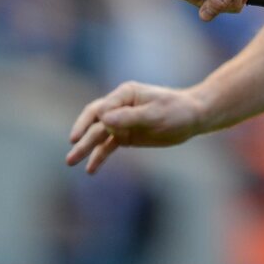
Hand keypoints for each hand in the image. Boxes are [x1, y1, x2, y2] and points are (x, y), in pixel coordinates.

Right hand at [66, 81, 206, 173]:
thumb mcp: (156, 113)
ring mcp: (121, 122)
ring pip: (98, 135)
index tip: (111, 128)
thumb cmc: (176, 110)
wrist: (192, 117)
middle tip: (72, 145)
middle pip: (94, 120)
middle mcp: (119, 106)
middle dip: (82, 134)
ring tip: (70, 162)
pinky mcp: (126, 135)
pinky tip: (90, 170)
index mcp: (125, 94)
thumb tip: (104, 118)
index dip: (102, 119)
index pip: (105, 106)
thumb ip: (130, 116)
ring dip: (86, 148)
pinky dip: (99, 157)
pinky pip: (108, 146)